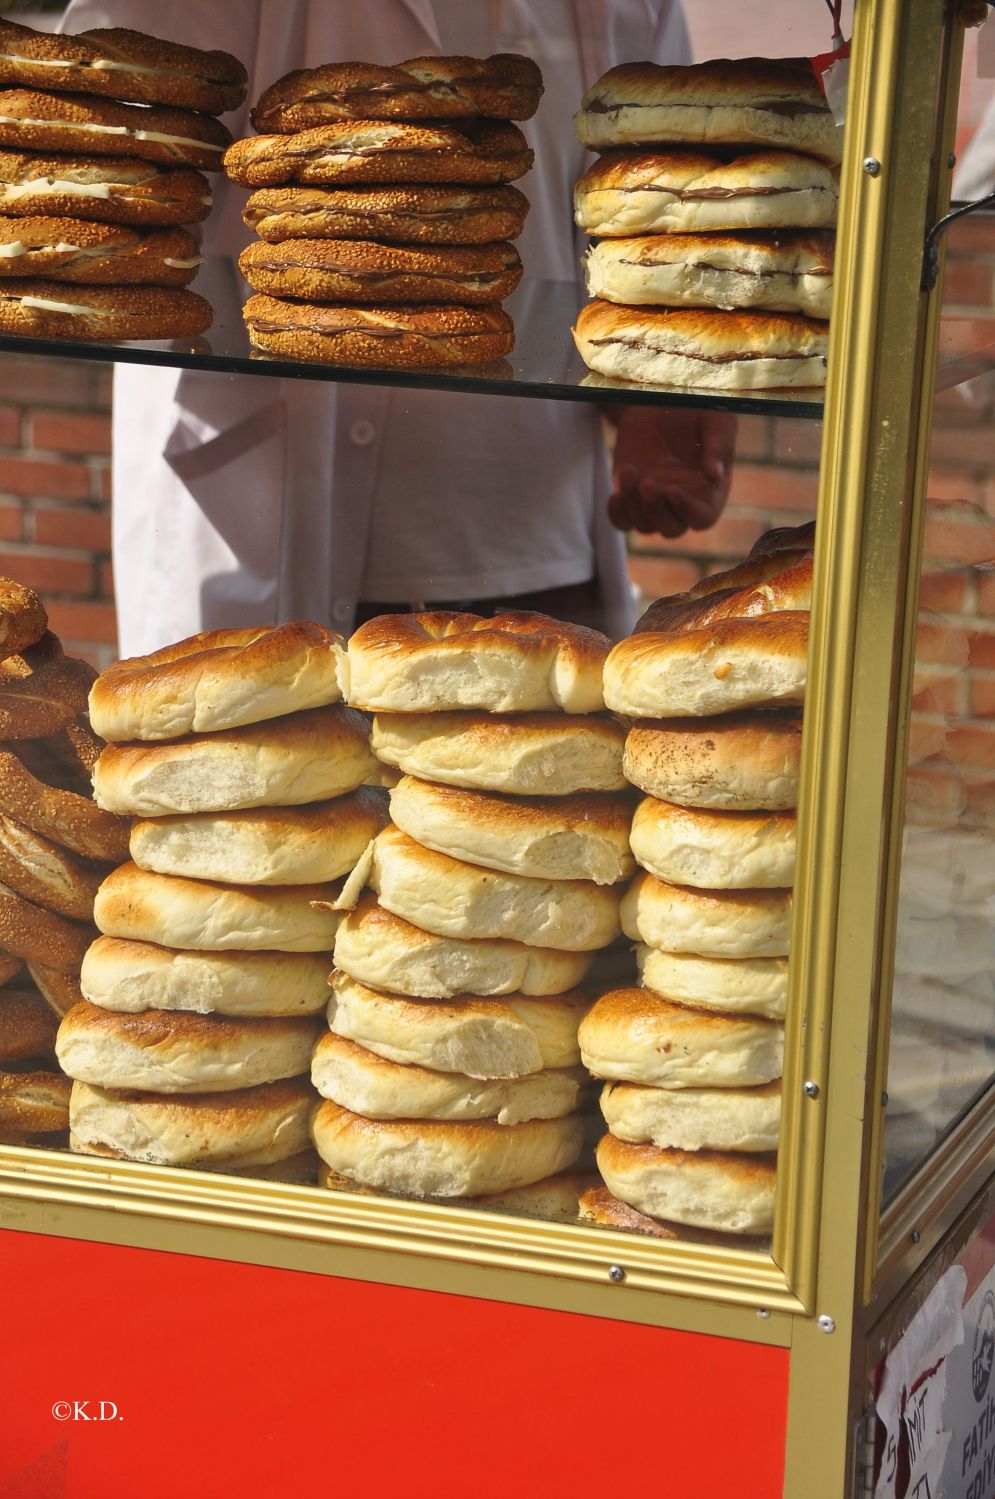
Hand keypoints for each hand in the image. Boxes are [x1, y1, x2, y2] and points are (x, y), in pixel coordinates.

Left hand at [607, 406, 736, 536]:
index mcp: (709, 493)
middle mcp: (682, 504)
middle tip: (647, 483)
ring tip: (630, 471)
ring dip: (634, 505)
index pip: (702, 518)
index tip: (672, 491)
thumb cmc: (696, 411)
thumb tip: (714, 475)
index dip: (688, 511)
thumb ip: (719, 445)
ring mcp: (654, 504)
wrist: (659, 400)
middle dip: (657, 511)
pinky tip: (615, 496)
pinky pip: (622, 522)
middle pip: (671, 529)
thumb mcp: (716, 419)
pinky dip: (617, 515)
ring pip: (644, 525)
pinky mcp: (630, 498)